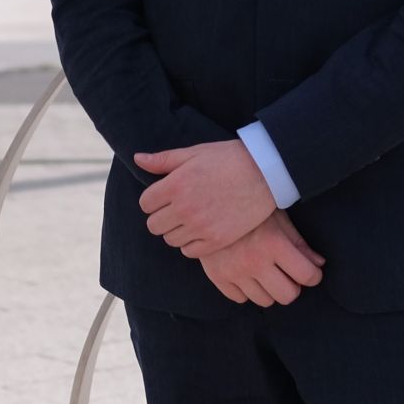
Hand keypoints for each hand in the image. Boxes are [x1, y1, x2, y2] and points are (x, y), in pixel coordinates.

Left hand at [134, 140, 275, 255]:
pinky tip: (201, 229)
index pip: (145, 204)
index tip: (166, 196)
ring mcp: (200, 226)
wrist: (265, 172)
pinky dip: (191, 243)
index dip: (154, 200)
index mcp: (175, 184)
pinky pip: (189, 251)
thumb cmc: (228, 158)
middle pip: (154, 225)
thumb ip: (163, 159)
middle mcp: (184, 208)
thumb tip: (138, 158)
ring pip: (170, 240)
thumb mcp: (194, 153)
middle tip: (177, 208)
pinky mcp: (216, 240)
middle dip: (162, 217)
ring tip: (192, 218)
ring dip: (176, 230)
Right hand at [199, 211, 325, 307]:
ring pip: (264, 301)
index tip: (311, 273)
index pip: (306, 275)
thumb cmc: (250, 207)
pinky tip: (248, 274)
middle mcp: (255, 261)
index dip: (314, 276)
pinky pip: (240, 299)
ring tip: (267, 273)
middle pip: (287, 295)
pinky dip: (247, 290)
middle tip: (289, 275)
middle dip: (293, 287)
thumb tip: (318, 264)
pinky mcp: (217, 277)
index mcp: (274, 243)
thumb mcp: (278, 218)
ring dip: (270, 290)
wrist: (209, 203)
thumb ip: (299, 243)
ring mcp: (234, 272)